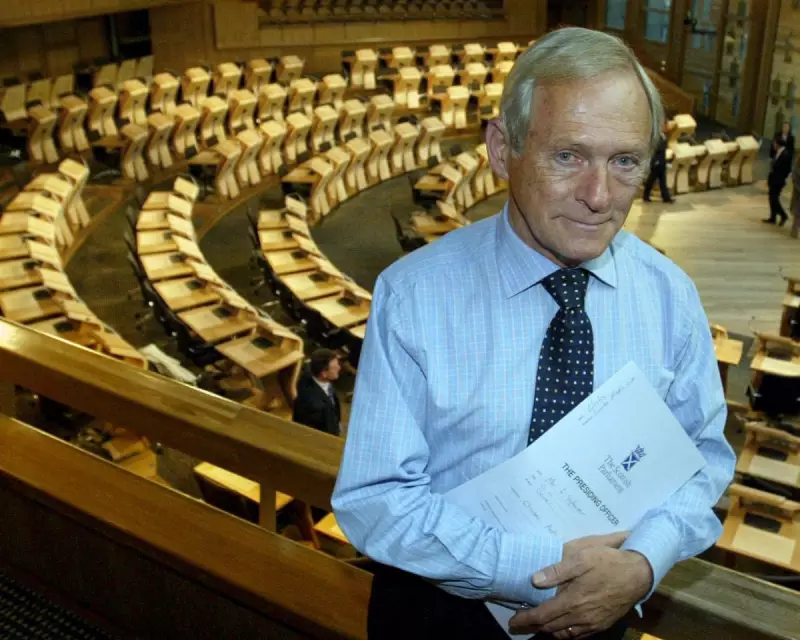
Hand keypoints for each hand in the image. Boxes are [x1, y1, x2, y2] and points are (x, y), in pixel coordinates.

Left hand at [509, 546, 651, 638]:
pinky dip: (565, 633)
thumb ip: (557, 570)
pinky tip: (562, 627)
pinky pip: (579, 635)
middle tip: (520, 623)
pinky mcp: (602, 625)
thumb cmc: (608, 561)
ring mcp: (593, 624)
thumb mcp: (581, 557)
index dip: (526, 619)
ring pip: (564, 634)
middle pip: (551, 628)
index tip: (513, 620)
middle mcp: (581, 617)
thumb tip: (534, 580)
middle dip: (533, 626)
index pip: (543, 615)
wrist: (638, 574)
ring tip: (538, 624)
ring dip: (549, 631)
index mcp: (573, 601)